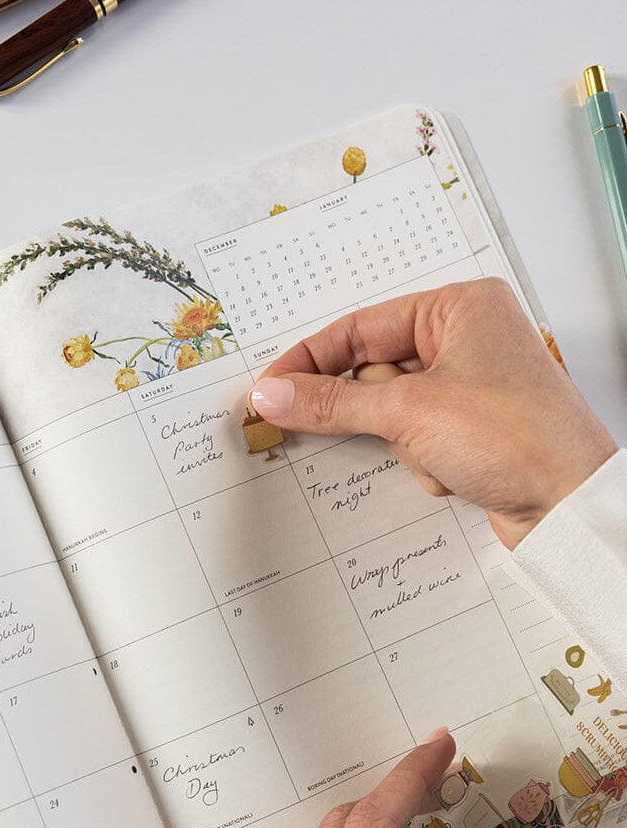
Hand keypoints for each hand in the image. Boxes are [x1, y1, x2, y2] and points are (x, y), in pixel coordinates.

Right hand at [249, 278, 617, 547]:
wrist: (570, 506)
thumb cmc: (517, 438)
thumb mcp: (408, 412)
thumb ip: (331, 401)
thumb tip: (275, 394)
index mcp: (458, 307)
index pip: (358, 328)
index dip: (308, 360)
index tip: (270, 387)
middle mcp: (464, 338)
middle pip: (370, 371)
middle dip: (371, 412)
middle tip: (358, 427)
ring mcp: (466, 385)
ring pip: (387, 410)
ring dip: (402, 441)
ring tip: (438, 451)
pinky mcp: (466, 427)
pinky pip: (410, 436)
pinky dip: (419, 458)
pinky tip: (453, 469)